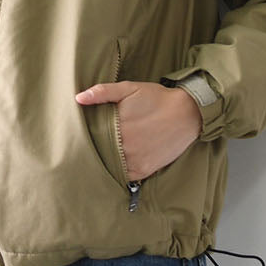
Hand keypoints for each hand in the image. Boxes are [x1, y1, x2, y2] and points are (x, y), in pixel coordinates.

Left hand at [74, 80, 201, 178]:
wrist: (186, 112)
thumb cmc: (156, 98)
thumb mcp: (129, 88)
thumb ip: (103, 92)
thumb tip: (78, 98)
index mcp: (117, 126)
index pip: (92, 137)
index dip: (85, 136)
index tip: (79, 135)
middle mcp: (125, 146)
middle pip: (100, 152)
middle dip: (94, 149)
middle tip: (87, 147)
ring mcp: (135, 160)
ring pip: (111, 166)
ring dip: (105, 161)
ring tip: (100, 156)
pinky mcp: (145, 169)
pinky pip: (125, 176)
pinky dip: (119, 171)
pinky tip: (116, 163)